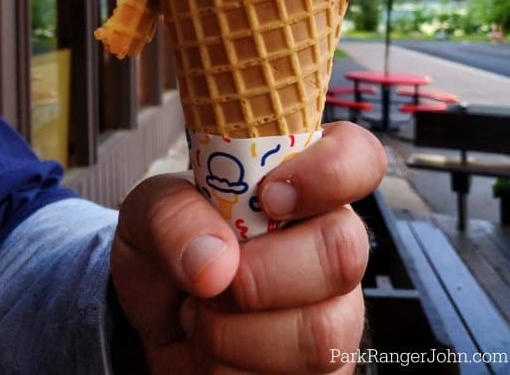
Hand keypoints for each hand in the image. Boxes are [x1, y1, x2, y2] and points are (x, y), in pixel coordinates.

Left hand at [110, 121, 385, 372]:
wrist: (160, 326)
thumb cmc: (171, 250)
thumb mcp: (149, 212)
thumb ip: (173, 215)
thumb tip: (216, 262)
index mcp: (303, 184)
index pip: (360, 157)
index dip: (330, 172)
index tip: (269, 197)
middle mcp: (332, 242)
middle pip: (343, 250)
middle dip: (259, 275)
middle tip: (211, 277)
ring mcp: (337, 311)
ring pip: (321, 332)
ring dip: (234, 333)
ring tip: (203, 316)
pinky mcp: (327, 370)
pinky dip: (232, 373)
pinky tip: (215, 353)